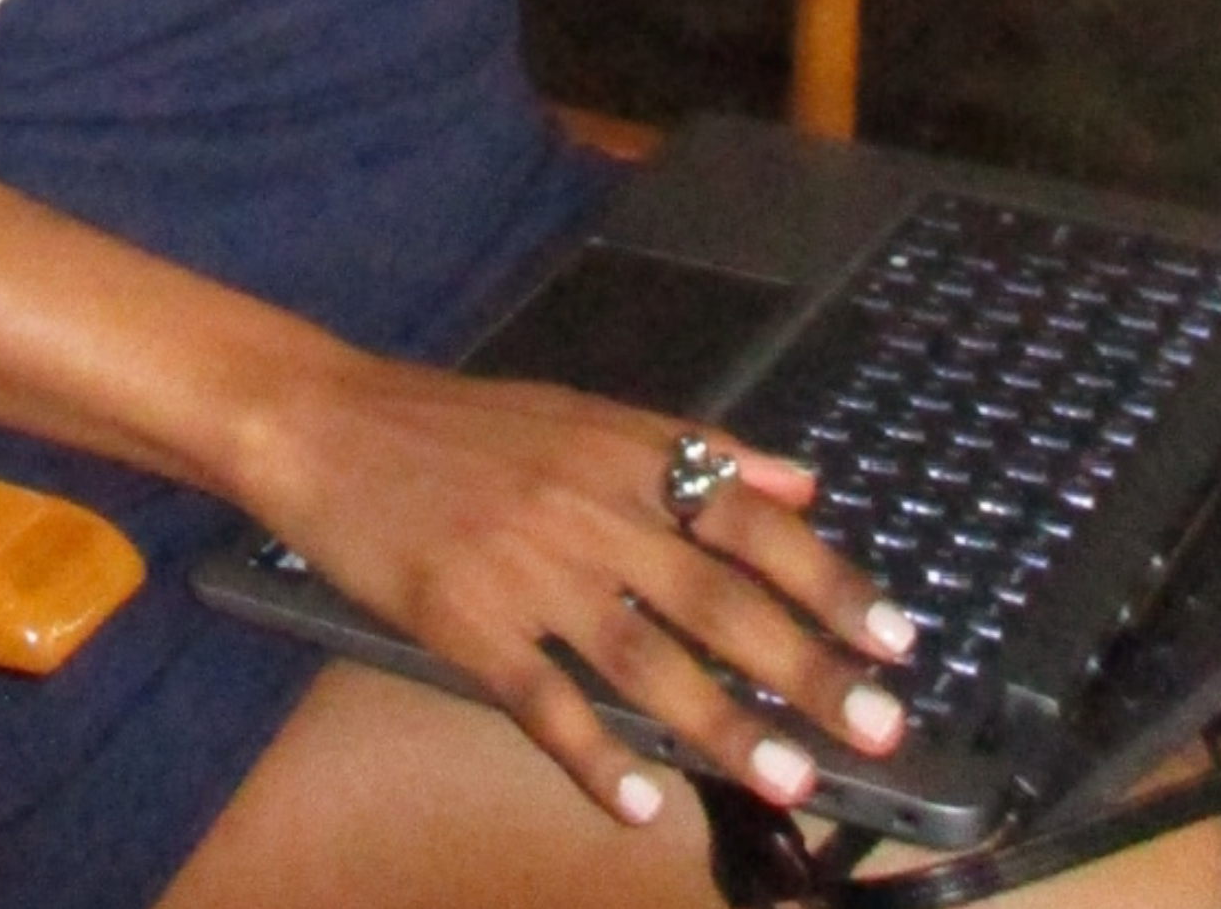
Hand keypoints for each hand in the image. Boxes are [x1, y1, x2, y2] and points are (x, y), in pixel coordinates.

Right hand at [242, 355, 913, 826]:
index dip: (826, 578)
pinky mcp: (464, 621)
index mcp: (618, 452)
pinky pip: (542, 702)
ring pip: (642, 656)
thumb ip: (691, 450)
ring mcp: (524, 568)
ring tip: (787, 778)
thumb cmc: (455, 425)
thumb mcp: (579, 412)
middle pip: (713, 596)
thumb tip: (802, 482)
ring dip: (721, 724)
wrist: (324, 424)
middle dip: (803, 665)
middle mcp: (585, 506)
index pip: (746, 517)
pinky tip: (641, 807)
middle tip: (876, 725)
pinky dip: (595, 760)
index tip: (896, 637)